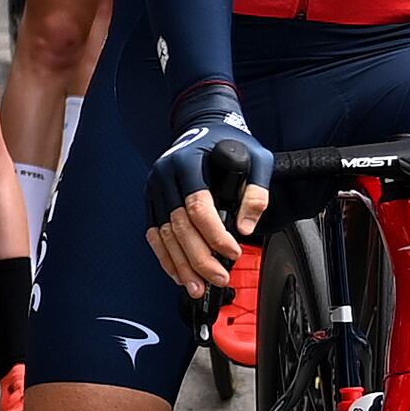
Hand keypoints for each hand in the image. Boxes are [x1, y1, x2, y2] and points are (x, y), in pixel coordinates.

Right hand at [142, 80, 269, 295]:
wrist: (202, 124)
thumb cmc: (227, 140)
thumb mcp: (255, 157)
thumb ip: (256, 191)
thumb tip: (245, 227)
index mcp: (187, 163)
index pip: (197, 207)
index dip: (214, 234)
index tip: (233, 252)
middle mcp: (165, 176)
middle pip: (179, 226)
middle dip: (199, 257)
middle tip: (218, 277)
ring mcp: (155, 189)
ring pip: (164, 235)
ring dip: (180, 264)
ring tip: (197, 286)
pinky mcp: (153, 200)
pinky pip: (155, 233)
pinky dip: (165, 256)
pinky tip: (178, 274)